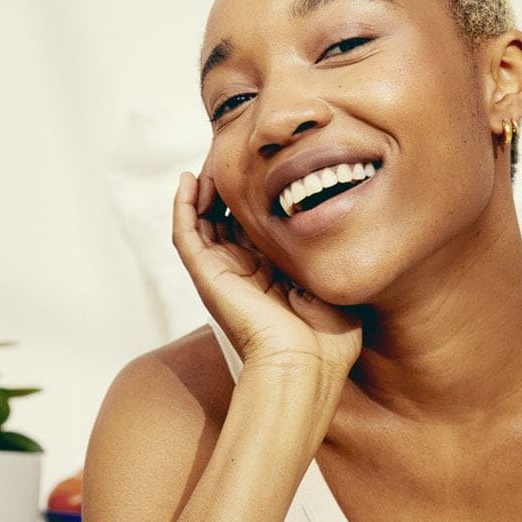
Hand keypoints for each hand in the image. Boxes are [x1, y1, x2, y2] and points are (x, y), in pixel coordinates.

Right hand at [171, 170, 361, 378]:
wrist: (305, 364)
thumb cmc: (327, 339)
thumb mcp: (334, 284)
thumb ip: (329, 256)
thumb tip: (339, 221)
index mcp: (269, 275)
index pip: (253, 227)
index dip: (255, 199)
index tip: (268, 169)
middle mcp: (241, 272)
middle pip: (224, 220)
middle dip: (227, 189)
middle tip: (234, 157)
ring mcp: (220, 273)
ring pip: (199, 222)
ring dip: (202, 190)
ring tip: (209, 161)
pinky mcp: (206, 275)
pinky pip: (185, 233)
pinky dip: (183, 206)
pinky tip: (189, 180)